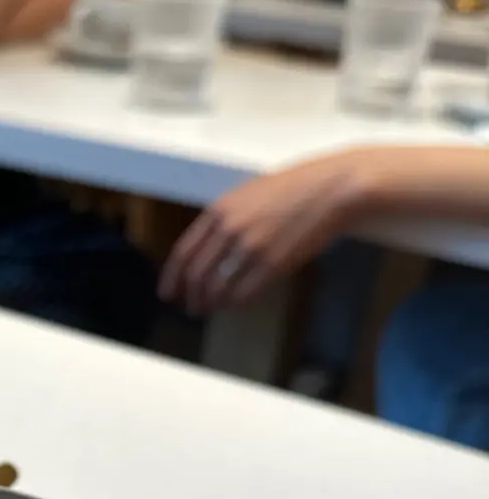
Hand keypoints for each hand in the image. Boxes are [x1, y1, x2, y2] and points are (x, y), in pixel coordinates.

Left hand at [159, 157, 365, 314]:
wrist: (331, 188)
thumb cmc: (293, 188)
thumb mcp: (247, 194)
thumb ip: (225, 219)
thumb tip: (207, 250)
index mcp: (219, 210)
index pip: (184, 252)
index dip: (172, 278)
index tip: (167, 294)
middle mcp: (230, 229)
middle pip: (196, 275)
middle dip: (190, 297)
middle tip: (190, 308)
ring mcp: (251, 247)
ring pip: (217, 288)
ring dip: (210, 304)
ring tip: (209, 310)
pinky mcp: (274, 263)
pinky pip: (244, 293)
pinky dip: (234, 304)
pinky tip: (234, 306)